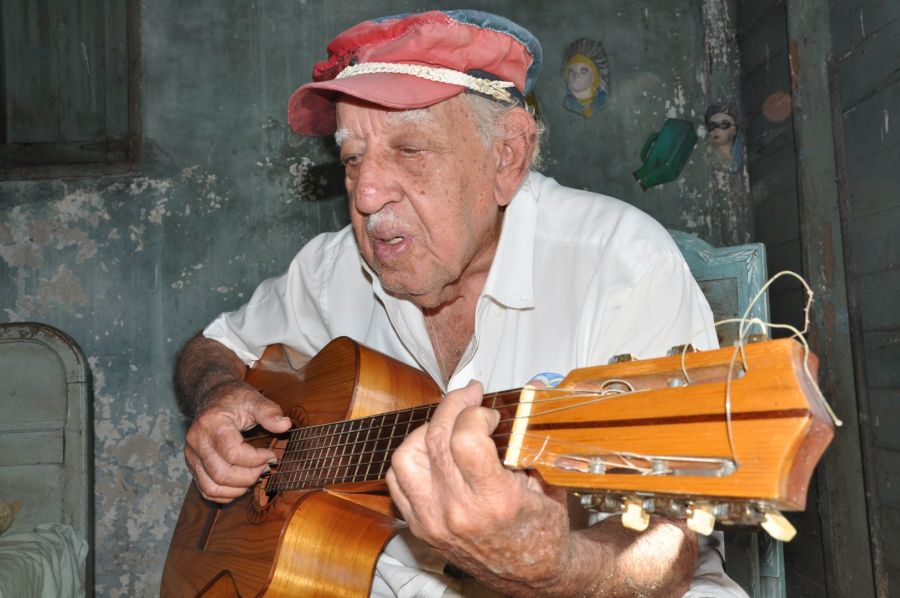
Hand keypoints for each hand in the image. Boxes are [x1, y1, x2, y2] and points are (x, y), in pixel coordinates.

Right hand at [184, 381, 291, 502]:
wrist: (212, 396)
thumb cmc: (234, 398)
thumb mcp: (253, 398)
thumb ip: (269, 411)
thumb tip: (285, 425)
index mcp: (211, 423)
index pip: (232, 453)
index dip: (256, 459)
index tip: (271, 454)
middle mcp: (197, 441)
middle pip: (222, 474)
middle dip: (249, 476)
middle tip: (265, 467)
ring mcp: (191, 455)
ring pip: (212, 487)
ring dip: (238, 489)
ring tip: (255, 476)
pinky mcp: (192, 465)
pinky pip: (206, 489)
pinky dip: (225, 494)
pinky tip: (241, 484)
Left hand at [385, 380, 572, 591]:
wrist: (532, 574)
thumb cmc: (543, 530)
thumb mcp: (549, 481)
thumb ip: (535, 433)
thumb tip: (535, 385)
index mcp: (494, 501)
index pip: (464, 438)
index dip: (475, 412)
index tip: (489, 413)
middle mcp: (458, 512)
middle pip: (436, 438)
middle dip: (452, 407)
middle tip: (468, 399)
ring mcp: (433, 520)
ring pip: (406, 456)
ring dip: (426, 431)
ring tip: (448, 424)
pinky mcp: (420, 526)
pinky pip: (398, 480)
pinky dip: (412, 457)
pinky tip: (433, 449)